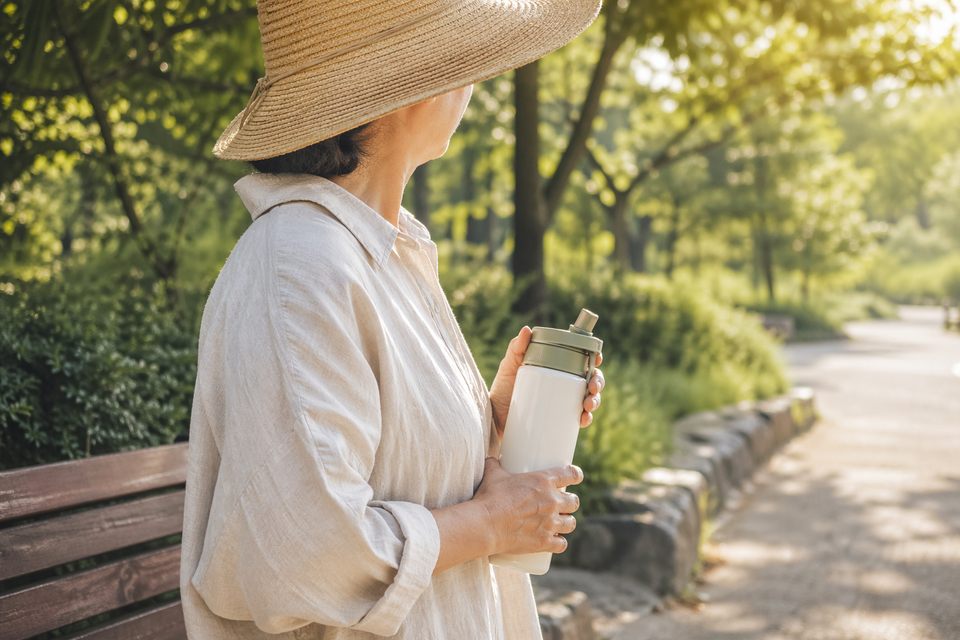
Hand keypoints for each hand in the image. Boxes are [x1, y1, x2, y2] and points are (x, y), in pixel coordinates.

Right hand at [474, 457, 581, 555]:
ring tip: (560, 522)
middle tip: (561, 503)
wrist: (485, 525)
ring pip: (571, 523)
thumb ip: (494, 464)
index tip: (575, 477)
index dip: (576, 475)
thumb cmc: (490, 498)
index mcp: (544, 481)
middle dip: (570, 502)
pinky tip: (556, 541)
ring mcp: (550, 523)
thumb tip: (490, 459)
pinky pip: (562, 544)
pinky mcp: (544, 542)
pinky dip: (559, 543)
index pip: (571, 474)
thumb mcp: (492, 474)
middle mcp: (552, 502)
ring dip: (567, 522)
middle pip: (574, 502)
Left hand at [489, 327, 604, 437]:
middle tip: (592, 388)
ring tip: (587, 405)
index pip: (581, 360)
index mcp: (558, 368)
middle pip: (591, 379)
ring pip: (589, 399)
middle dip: (598, 382)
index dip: (594, 357)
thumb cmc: (502, 390)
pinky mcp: (560, 420)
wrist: (494, 420)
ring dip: (595, 401)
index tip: (596, 359)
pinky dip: (586, 419)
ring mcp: (564, 403)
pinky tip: (584, 419)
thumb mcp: (508, 366)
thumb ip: (516, 348)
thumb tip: (526, 330)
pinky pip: (580, 419)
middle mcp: (564, 384)